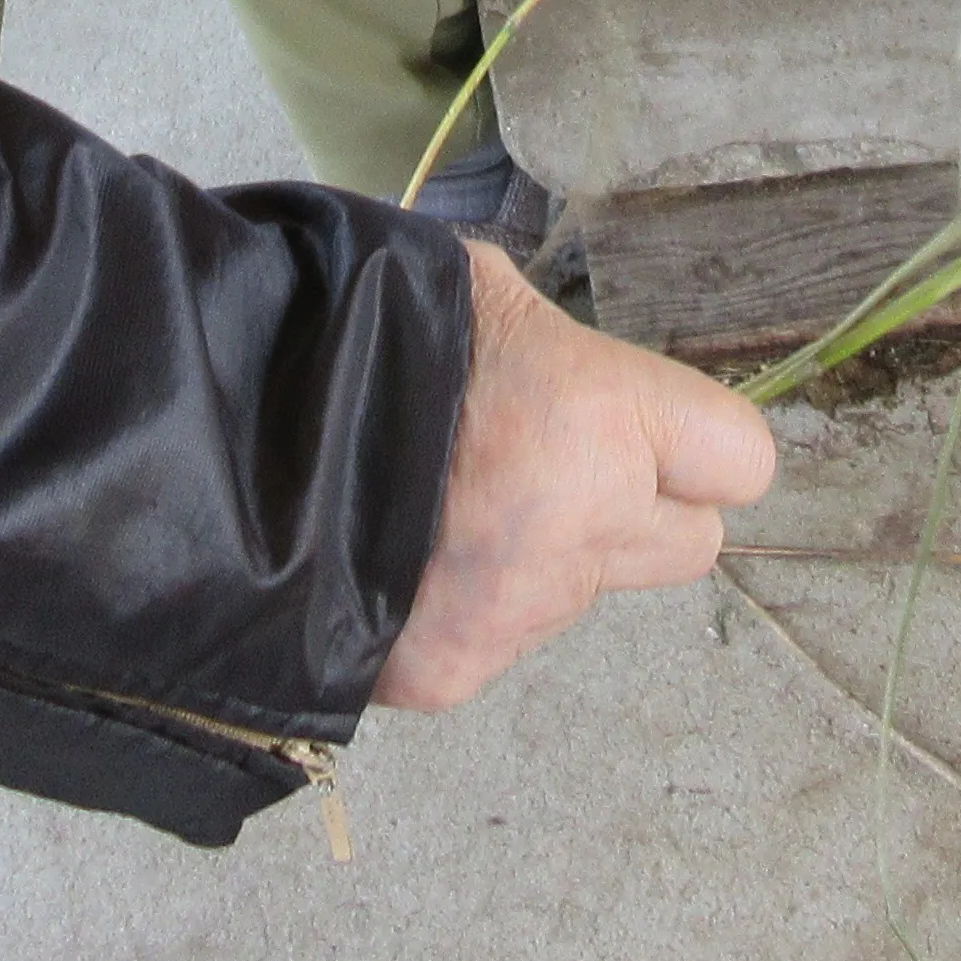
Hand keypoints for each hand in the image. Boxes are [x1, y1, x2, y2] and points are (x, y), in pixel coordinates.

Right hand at [375, 250, 776, 710]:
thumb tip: (582, 372)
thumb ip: (556, 345)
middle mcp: (580, 525)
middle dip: (634, 510)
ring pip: (580, 592)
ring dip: (538, 555)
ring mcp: (517, 611)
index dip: (694, 446)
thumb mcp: (476, 290)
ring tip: (436, 497)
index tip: (645, 431)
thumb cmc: (351, 327)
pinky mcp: (452, 670)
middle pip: (687, 546)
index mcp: (601, 414)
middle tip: (542, 468)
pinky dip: (459, 604)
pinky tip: (395, 548)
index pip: (740, 461)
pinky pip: (497, 638)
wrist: (220, 429)